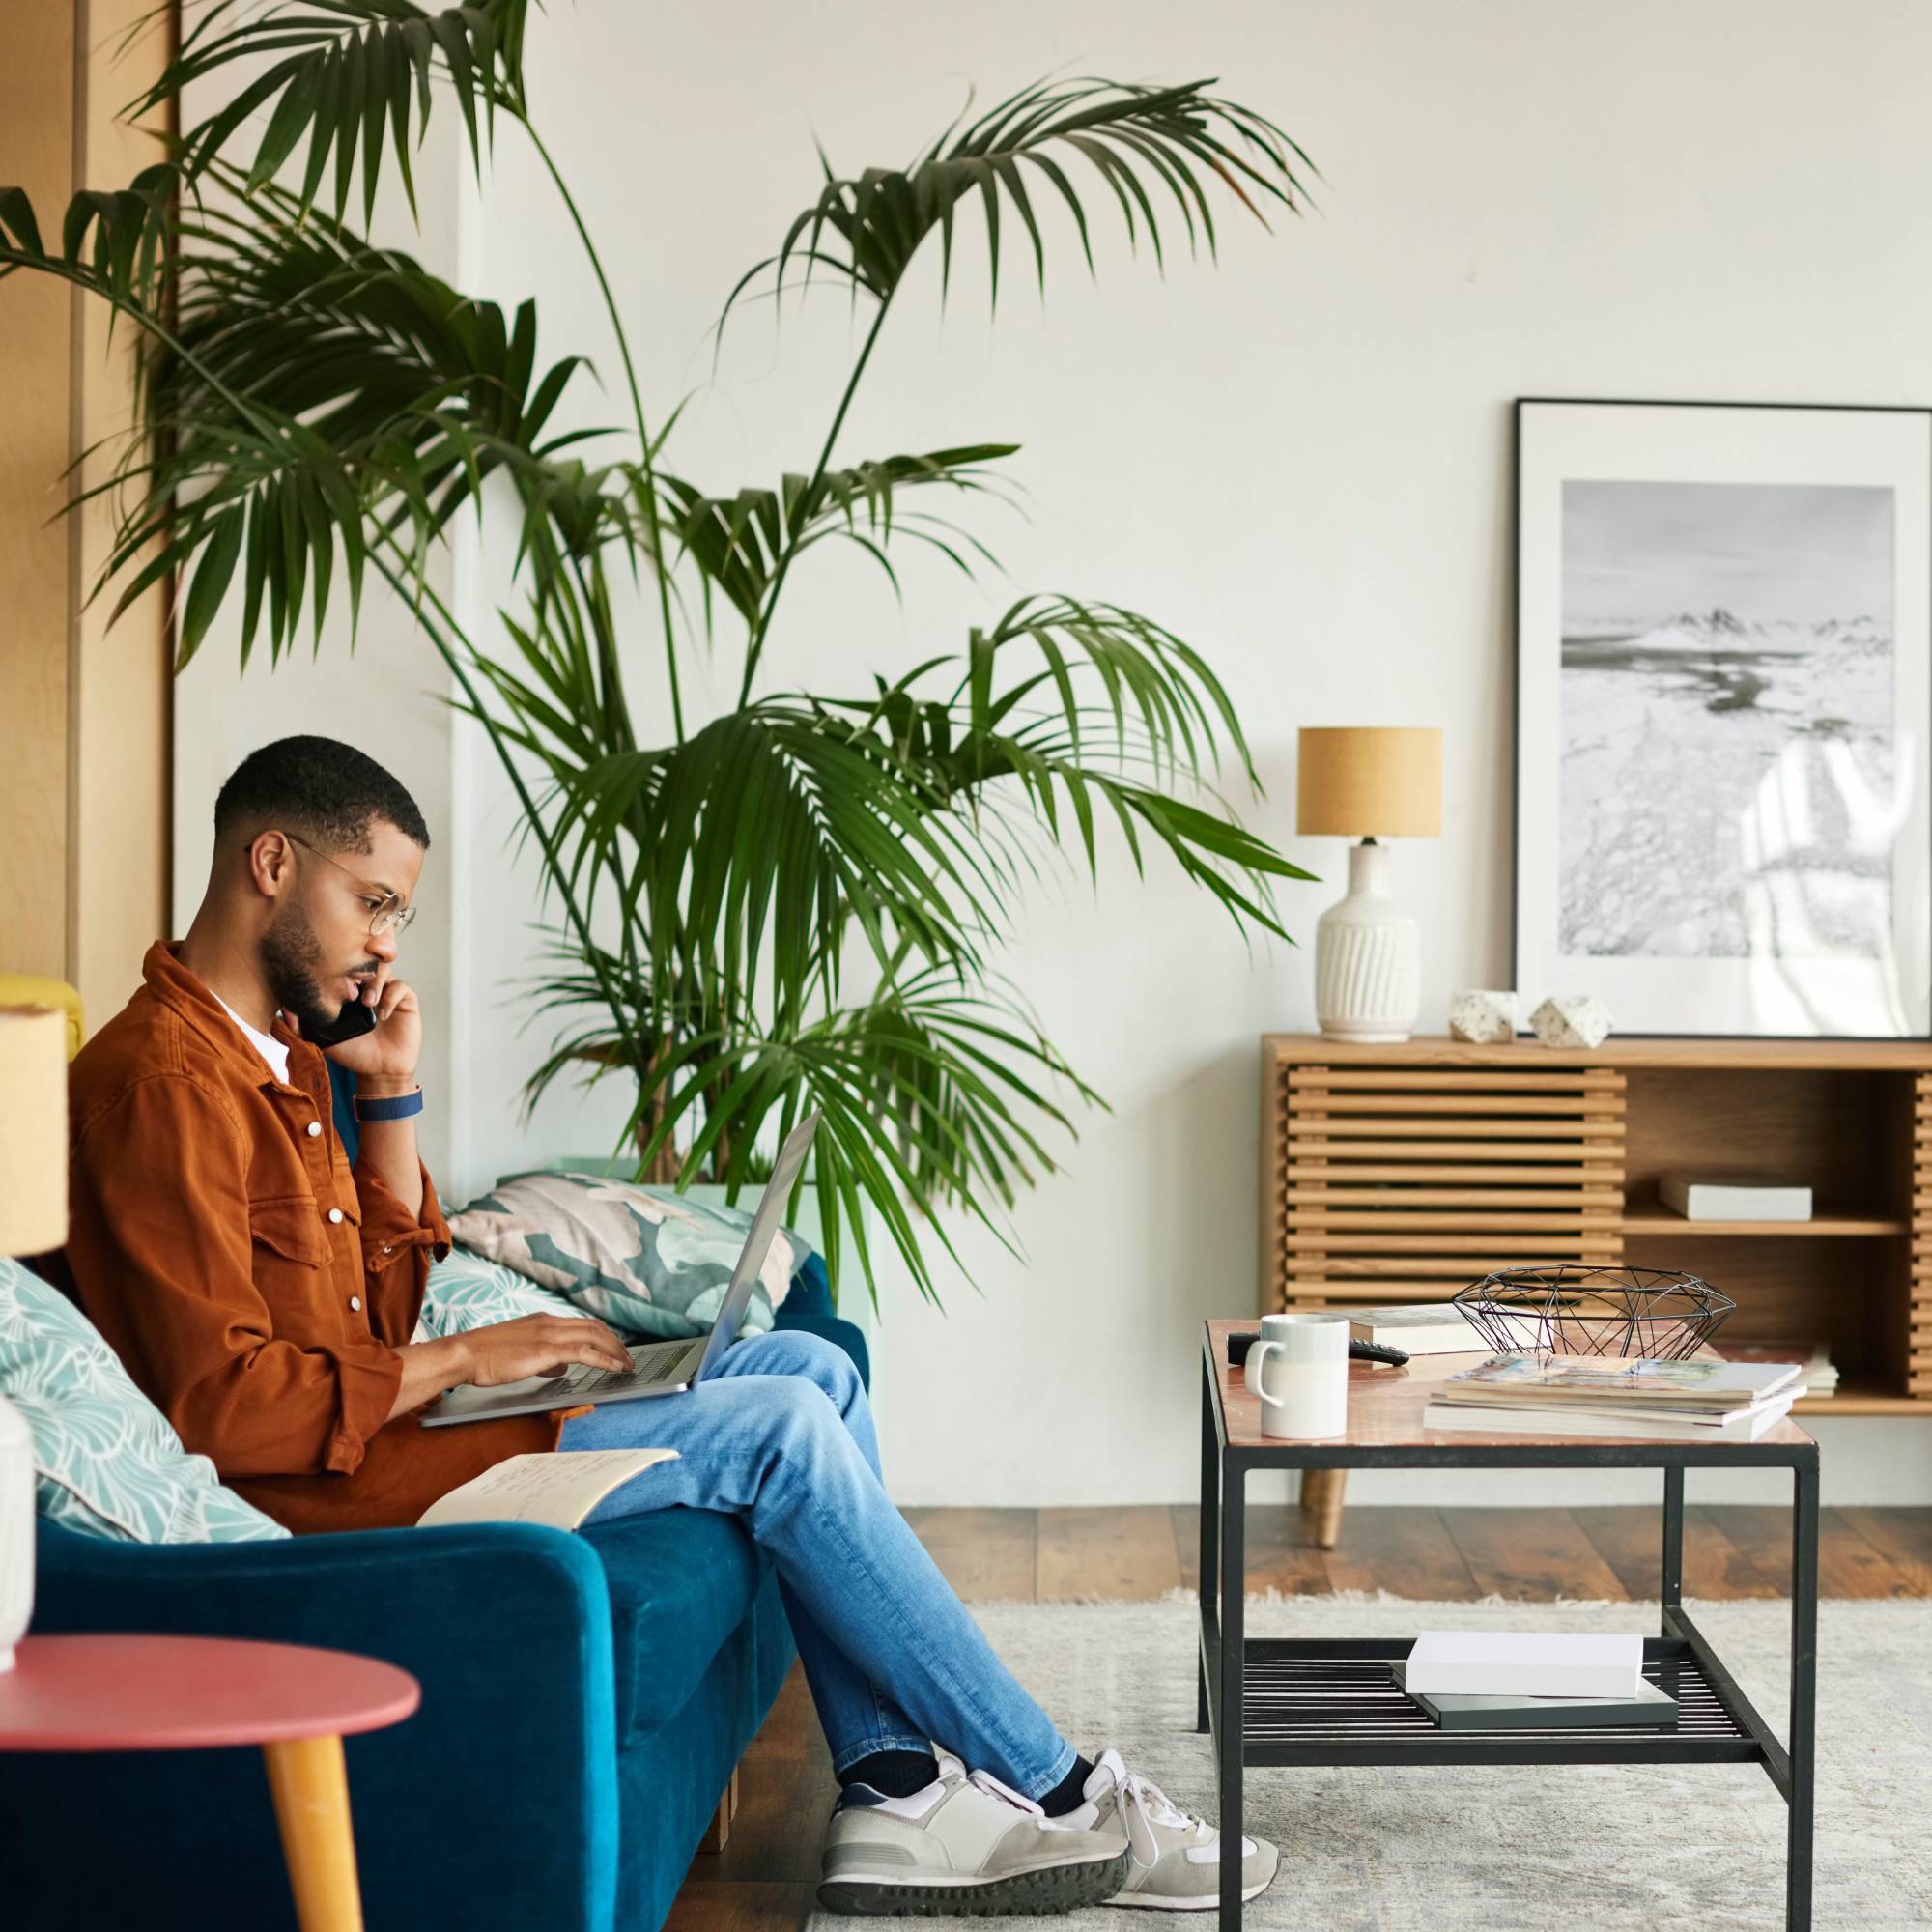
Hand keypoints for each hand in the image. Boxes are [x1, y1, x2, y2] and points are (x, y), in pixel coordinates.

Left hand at [307, 969, 422, 1086]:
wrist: (378, 1070)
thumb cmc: (352, 1052)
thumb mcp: (322, 1038)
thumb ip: (301, 1025)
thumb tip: (285, 1007)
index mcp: (350, 989)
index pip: (346, 965)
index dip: (340, 966)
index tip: (330, 977)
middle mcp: (369, 985)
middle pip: (366, 960)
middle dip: (359, 968)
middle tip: (351, 985)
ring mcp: (388, 991)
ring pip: (385, 968)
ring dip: (375, 982)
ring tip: (367, 1002)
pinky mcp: (406, 1000)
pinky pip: (400, 987)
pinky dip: (390, 998)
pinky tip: (382, 1015)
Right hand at [459, 1313, 633, 1387]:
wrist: (464, 1354)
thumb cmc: (485, 1357)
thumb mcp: (519, 1353)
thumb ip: (543, 1358)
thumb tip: (562, 1367)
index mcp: (543, 1320)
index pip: (582, 1324)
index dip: (603, 1336)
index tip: (615, 1348)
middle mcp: (550, 1322)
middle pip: (594, 1327)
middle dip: (615, 1342)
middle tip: (628, 1358)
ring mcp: (548, 1333)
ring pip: (594, 1336)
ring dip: (615, 1351)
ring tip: (627, 1365)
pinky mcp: (545, 1349)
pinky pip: (584, 1353)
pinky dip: (604, 1360)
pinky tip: (615, 1368)